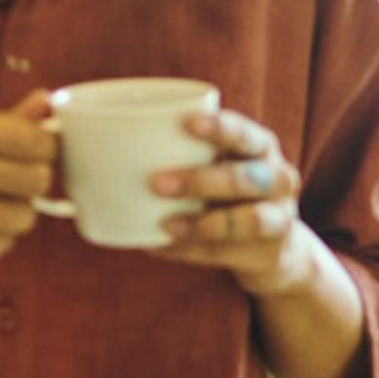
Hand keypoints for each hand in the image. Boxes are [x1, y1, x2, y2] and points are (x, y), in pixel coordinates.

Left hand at [152, 108, 318, 301]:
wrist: (274, 249)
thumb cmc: (229, 194)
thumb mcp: (219, 166)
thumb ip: (181, 152)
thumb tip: (97, 143)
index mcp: (261, 147)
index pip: (244, 133)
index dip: (219, 129)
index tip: (185, 124)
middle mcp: (278, 178)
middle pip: (244, 177)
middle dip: (200, 180)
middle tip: (156, 182)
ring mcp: (280, 217)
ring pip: (247, 220)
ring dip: (202, 223)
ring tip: (165, 224)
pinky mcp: (269, 253)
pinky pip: (226, 253)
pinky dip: (189, 251)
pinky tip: (159, 246)